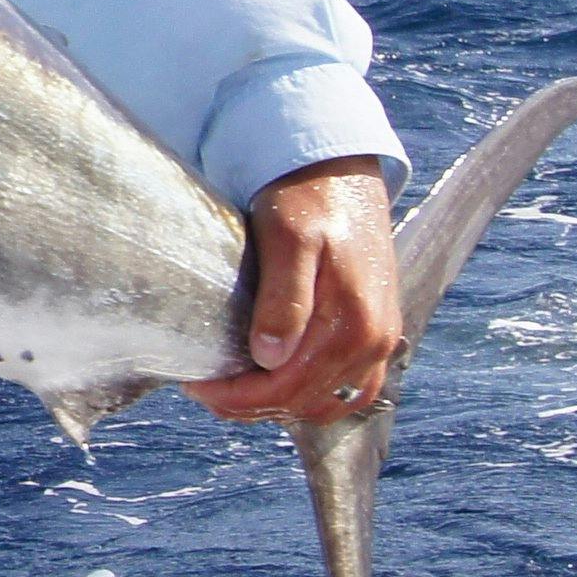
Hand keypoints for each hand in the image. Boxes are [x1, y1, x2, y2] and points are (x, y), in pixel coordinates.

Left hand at [189, 157, 402, 424]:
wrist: (341, 170)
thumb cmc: (309, 197)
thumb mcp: (289, 237)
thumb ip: (283, 298)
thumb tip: (270, 358)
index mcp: (353, 322)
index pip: (287, 387)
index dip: (236, 396)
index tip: (196, 384)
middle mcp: (374, 341)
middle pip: (303, 402)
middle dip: (248, 403)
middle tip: (204, 388)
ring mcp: (380, 341)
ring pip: (325, 403)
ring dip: (279, 405)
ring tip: (232, 388)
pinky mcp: (378, 334)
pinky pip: (348, 389)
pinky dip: (310, 396)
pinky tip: (276, 383)